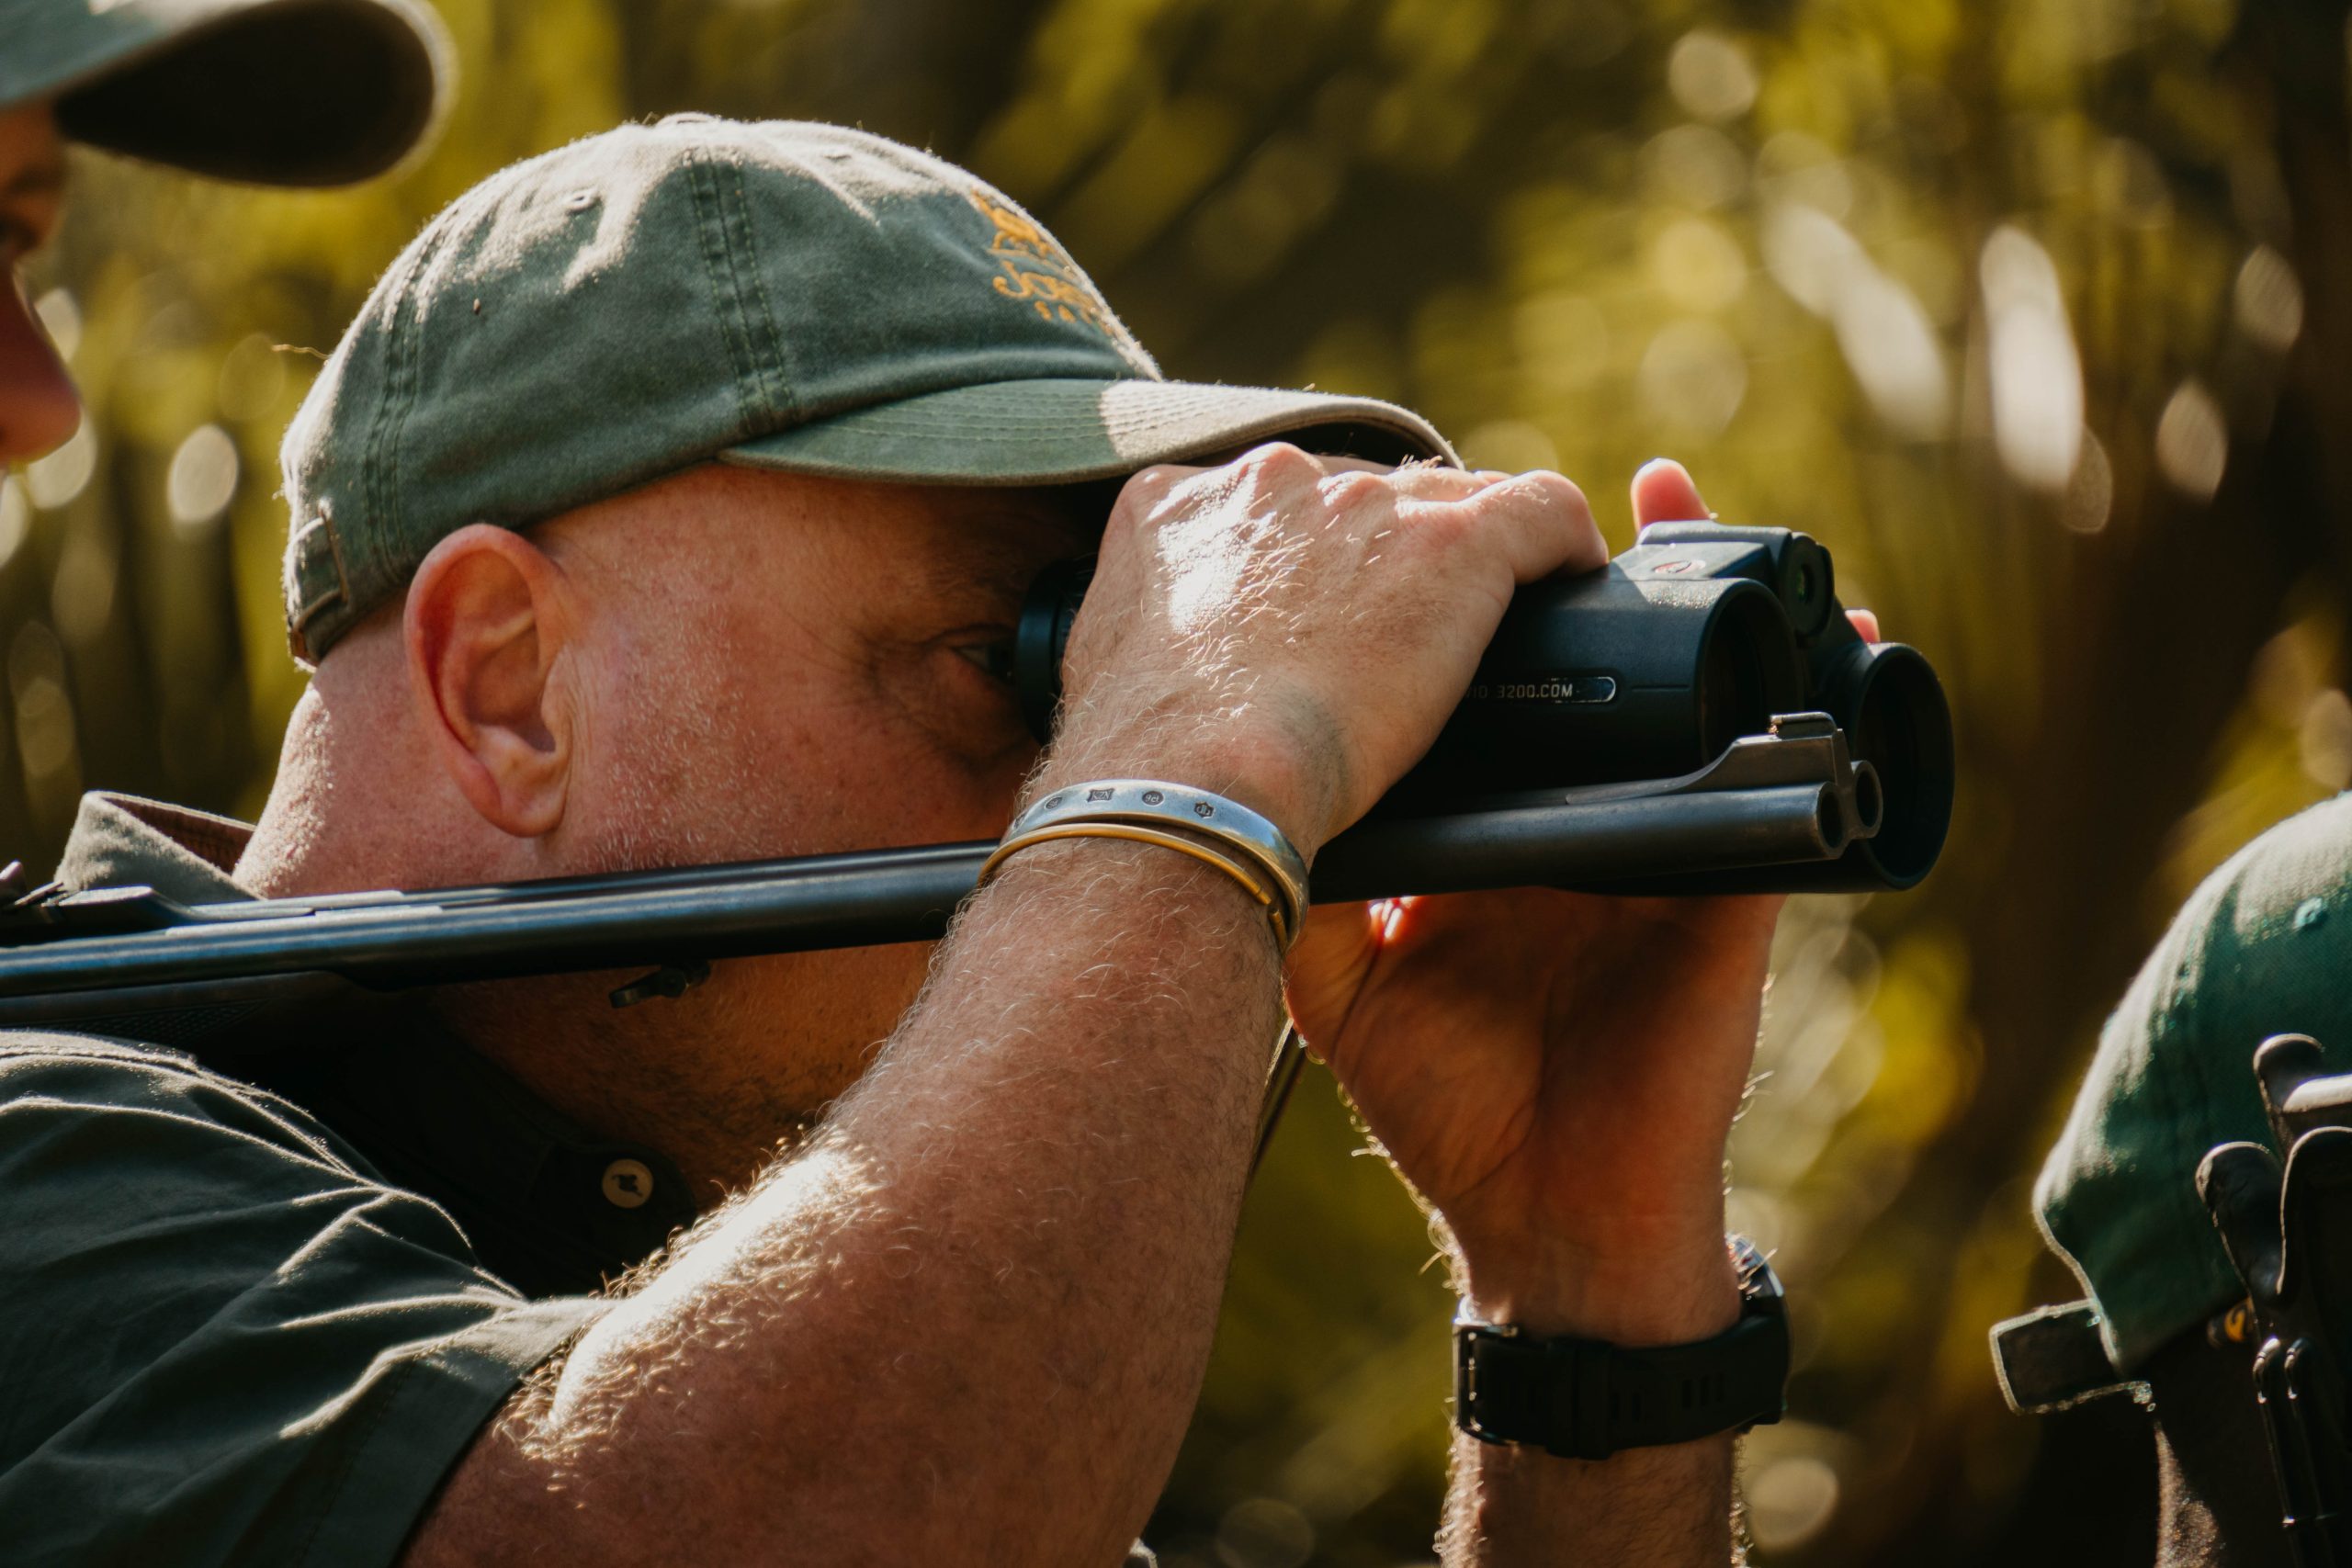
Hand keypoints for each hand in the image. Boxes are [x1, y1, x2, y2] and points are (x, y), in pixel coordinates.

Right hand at [1038, 445, 1605, 853]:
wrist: (1191, 779)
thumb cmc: (1141, 761)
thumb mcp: (1104, 666)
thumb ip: (1138, 631)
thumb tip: (1161, 665)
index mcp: (1177, 501)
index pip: (1274, 499)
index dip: (1313, 555)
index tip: (1331, 609)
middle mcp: (1271, 479)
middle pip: (1364, 493)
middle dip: (1386, 554)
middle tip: (1402, 634)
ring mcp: (1364, 503)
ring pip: (1448, 500)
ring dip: (1463, 559)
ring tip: (1479, 625)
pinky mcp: (1452, 541)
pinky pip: (1540, 509)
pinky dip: (1560, 541)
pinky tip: (1568, 579)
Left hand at [1285, 460, 1873, 1341]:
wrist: (1544, 1210)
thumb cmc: (1447, 1101)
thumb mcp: (1345, 986)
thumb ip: (1310, 890)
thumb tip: (1250, 802)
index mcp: (1490, 833)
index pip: (1487, 703)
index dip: (1473, 624)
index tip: (1438, 539)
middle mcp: (1575, 823)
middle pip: (1592, 678)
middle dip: (1590, 579)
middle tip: (1589, 489)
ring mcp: (1657, 847)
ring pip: (1693, 701)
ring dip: (1706, 601)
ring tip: (1684, 505)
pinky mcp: (1730, 889)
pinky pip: (1785, 778)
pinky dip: (1815, 704)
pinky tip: (1833, 626)